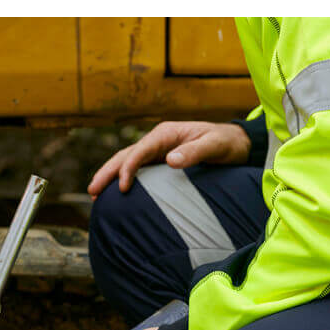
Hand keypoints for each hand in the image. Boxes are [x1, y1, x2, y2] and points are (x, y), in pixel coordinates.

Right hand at [87, 121, 250, 196]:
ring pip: (129, 163)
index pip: (140, 151)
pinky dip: (125, 180)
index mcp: (166, 134)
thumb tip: (170, 160)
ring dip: (112, 177)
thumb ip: (195, 152)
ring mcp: (158, 151)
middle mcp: (158, 141)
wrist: (237, 143)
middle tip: (92, 191)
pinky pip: (139, 171)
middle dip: (108, 172)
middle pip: (126, 156)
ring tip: (95, 195)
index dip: (129, 168)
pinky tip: (118, 193)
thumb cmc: (227, 143)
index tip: (123, 187)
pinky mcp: (162, 162)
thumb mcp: (215, 145)